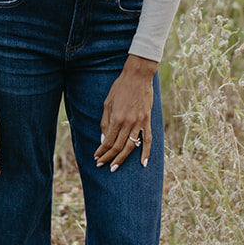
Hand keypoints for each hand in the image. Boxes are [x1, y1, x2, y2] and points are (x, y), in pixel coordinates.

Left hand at [94, 55, 156, 171]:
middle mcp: (128, 123)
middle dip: (108, 158)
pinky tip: (143, 163)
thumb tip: (103, 139)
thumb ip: (105, 122)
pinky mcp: (147, 121)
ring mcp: (139, 123)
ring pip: (130, 146)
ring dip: (122, 159)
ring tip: (114, 168)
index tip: (96, 157)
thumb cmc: (120, 88)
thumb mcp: (107, 103)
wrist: (138, 76)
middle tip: (102, 166)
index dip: (101, 151)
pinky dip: (145, 152)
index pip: (108, 141)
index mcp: (116, 118)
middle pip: (118, 146)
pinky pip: (147, 140)